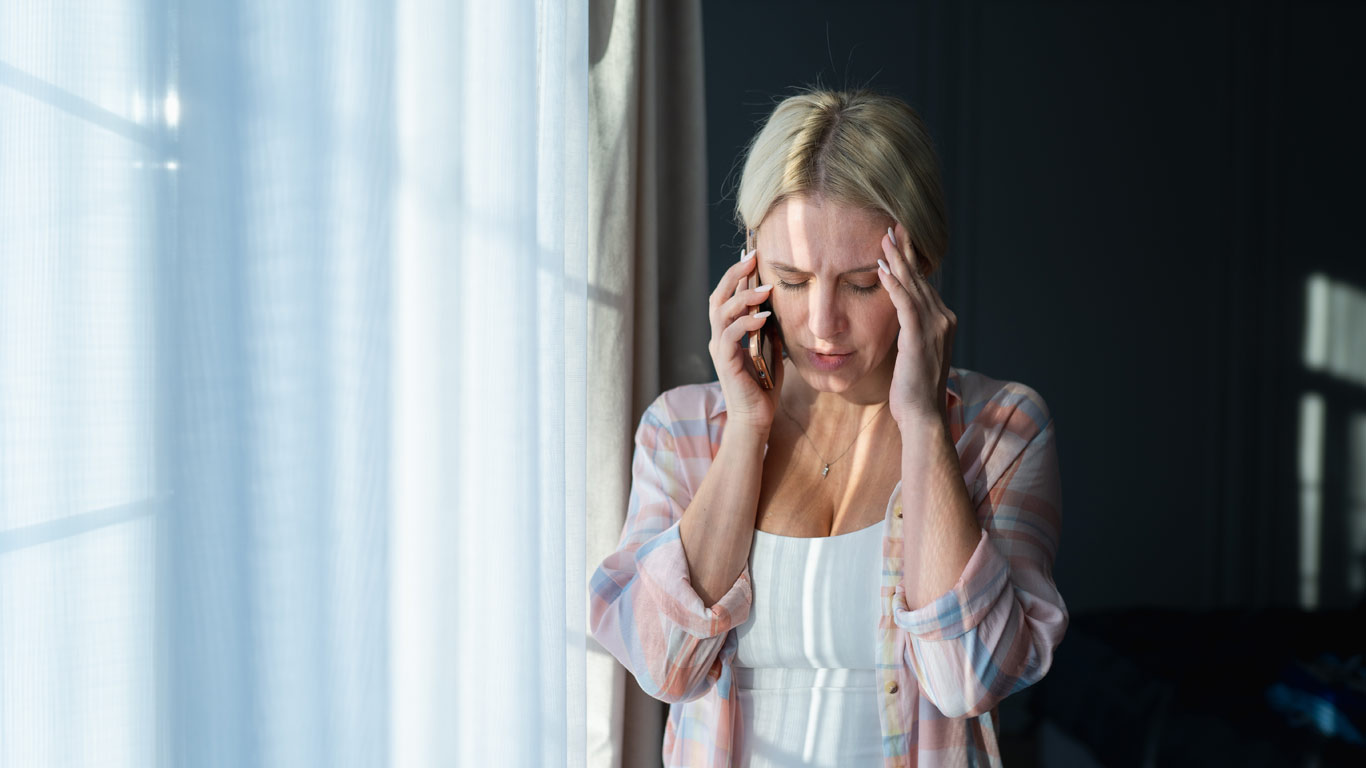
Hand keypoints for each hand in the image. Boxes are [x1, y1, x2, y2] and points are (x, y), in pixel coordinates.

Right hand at [707, 247, 785, 434]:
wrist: (755, 419)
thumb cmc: (763, 388)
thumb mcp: (772, 352)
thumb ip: (771, 331)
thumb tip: (778, 309)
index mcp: (727, 333)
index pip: (727, 296)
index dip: (737, 275)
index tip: (753, 255)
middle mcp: (719, 337)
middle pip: (718, 297)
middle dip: (734, 274)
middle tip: (752, 257)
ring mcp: (719, 349)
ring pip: (722, 312)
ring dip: (743, 297)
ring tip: (765, 289)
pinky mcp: (724, 363)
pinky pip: (730, 336)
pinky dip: (746, 323)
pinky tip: (764, 317)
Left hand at [876, 225, 955, 427]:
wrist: (923, 416)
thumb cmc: (913, 391)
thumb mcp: (914, 355)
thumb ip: (912, 333)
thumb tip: (902, 321)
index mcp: (942, 322)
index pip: (923, 285)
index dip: (910, 262)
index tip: (897, 240)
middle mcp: (943, 320)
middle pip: (920, 278)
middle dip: (905, 251)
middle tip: (892, 226)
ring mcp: (934, 328)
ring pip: (913, 286)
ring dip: (897, 260)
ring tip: (885, 238)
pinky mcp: (920, 337)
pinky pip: (905, 304)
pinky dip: (894, 285)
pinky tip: (883, 269)